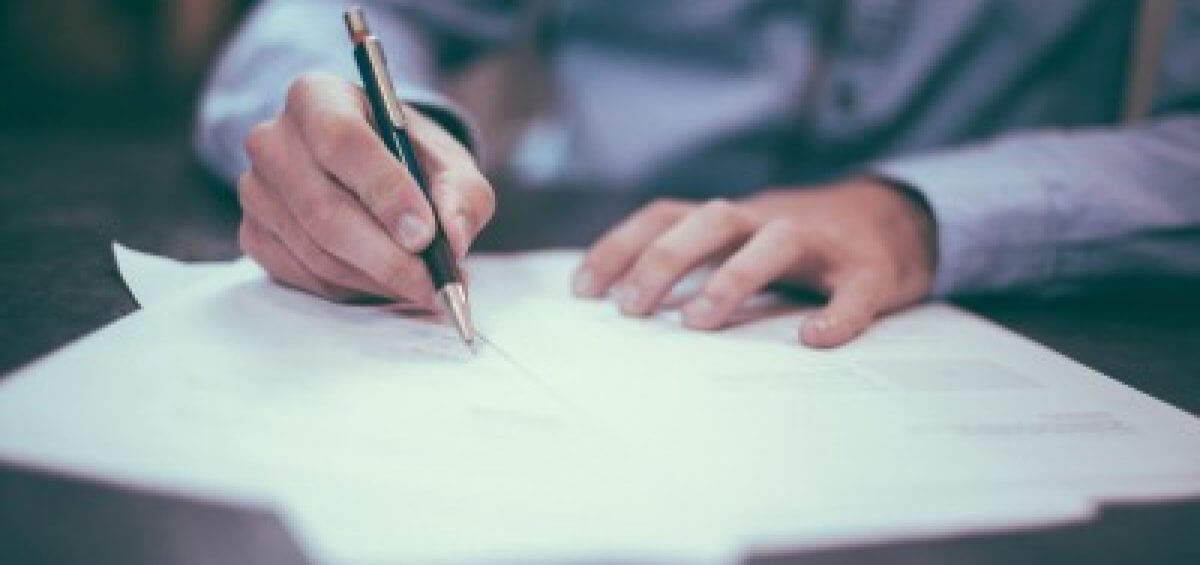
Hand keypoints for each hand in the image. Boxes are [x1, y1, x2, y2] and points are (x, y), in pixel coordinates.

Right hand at [237, 72, 493, 305]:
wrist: (371, 172)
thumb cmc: (410, 160)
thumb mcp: (449, 164)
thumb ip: (461, 196)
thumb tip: (453, 239)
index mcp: (317, 98)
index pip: (342, 141)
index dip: (385, 192)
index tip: (425, 234)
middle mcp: (273, 140)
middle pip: (324, 208)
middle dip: (387, 256)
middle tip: (434, 284)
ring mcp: (256, 190)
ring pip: (317, 251)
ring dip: (377, 278)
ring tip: (422, 286)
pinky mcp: (254, 235)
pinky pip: (304, 276)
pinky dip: (353, 289)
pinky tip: (385, 281)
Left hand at [572, 179, 936, 346]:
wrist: (898, 219)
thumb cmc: (801, 244)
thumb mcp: (742, 242)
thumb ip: (696, 263)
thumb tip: (625, 305)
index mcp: (732, 218)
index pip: (666, 216)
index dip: (621, 246)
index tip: (583, 289)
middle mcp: (769, 219)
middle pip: (711, 220)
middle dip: (665, 259)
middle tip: (631, 308)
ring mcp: (822, 242)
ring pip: (775, 242)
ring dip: (733, 277)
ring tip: (699, 322)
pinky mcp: (870, 270)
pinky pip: (854, 290)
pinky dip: (837, 314)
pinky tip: (815, 339)